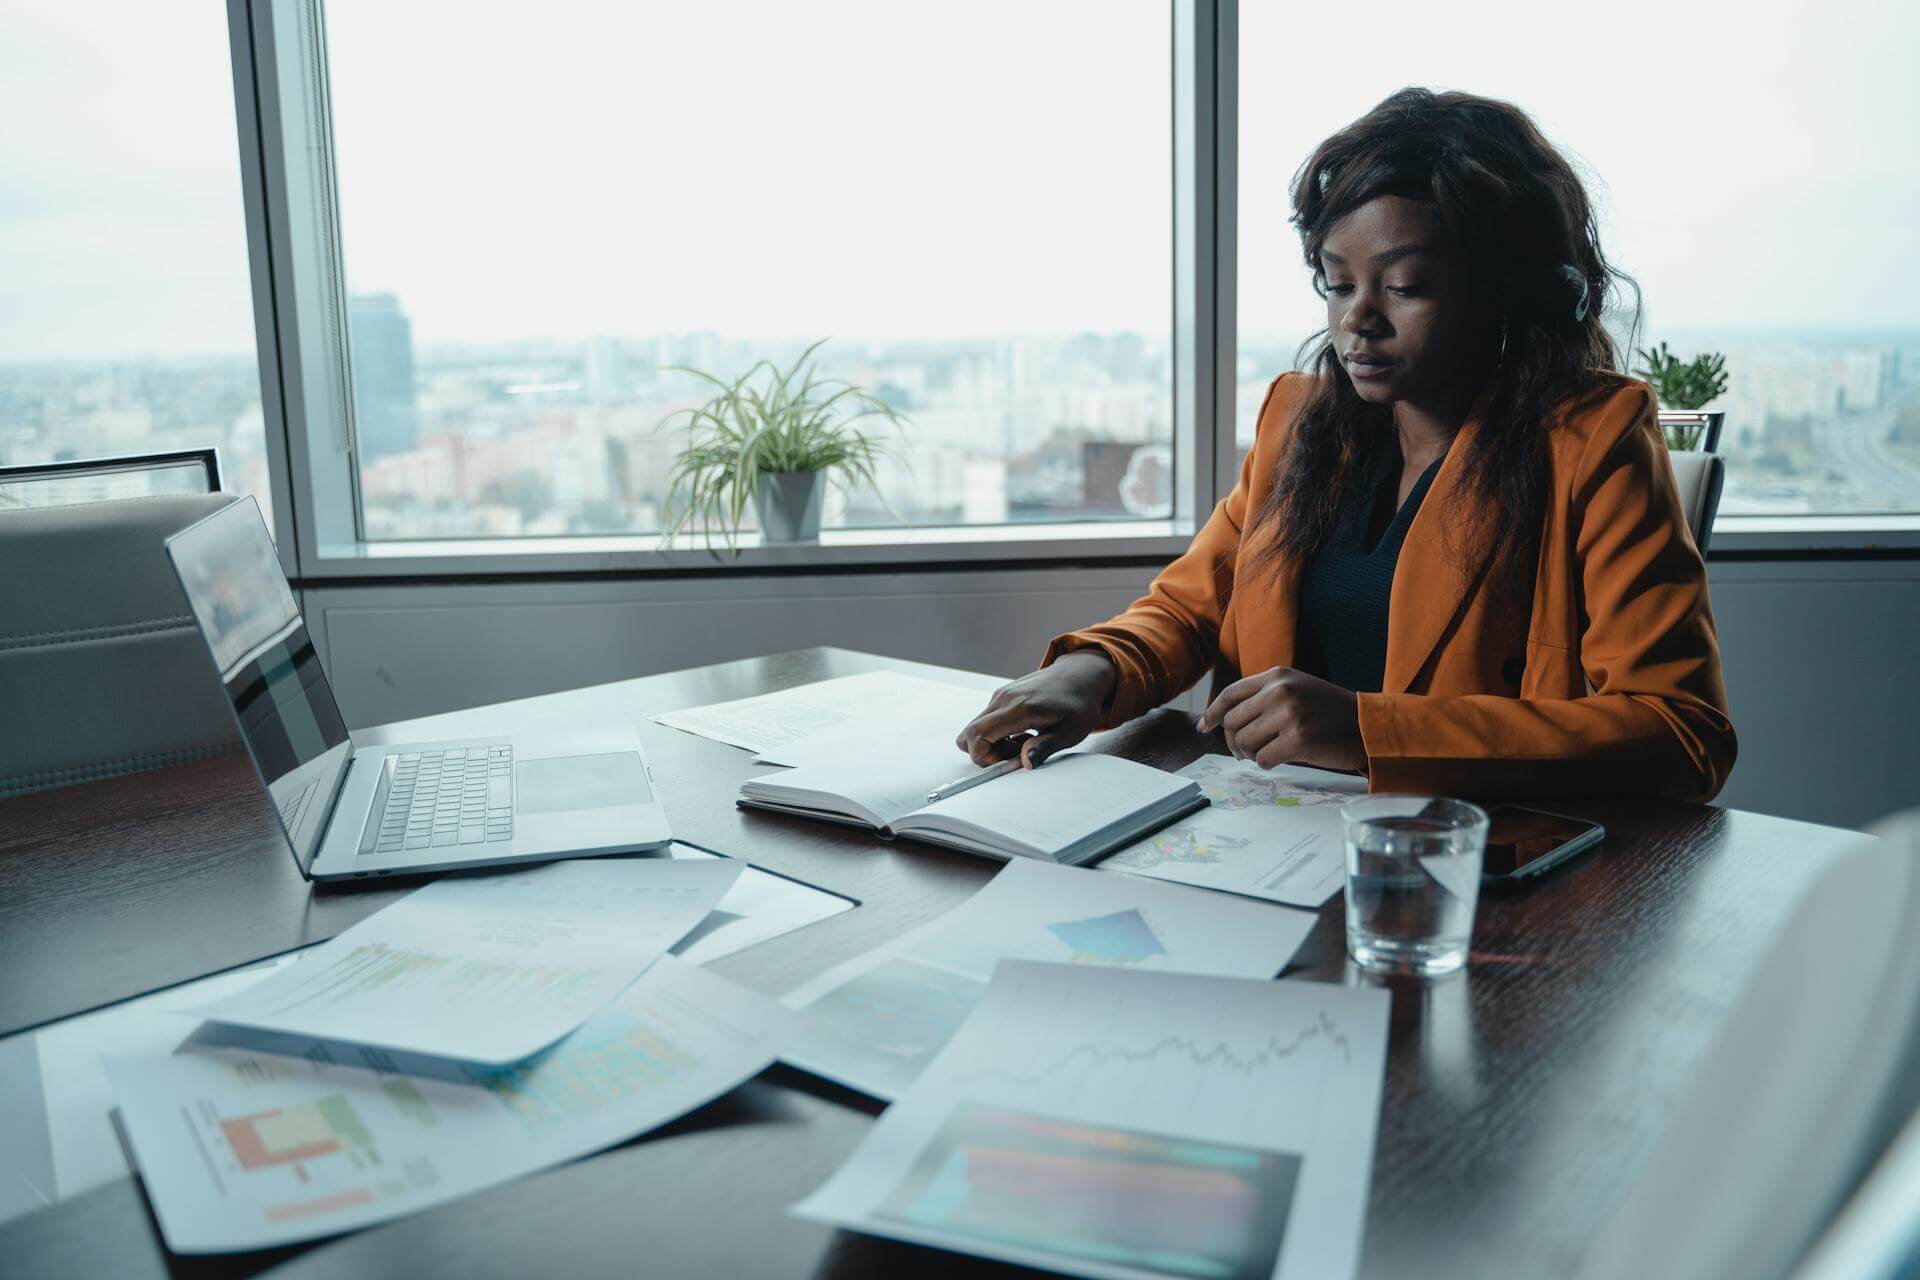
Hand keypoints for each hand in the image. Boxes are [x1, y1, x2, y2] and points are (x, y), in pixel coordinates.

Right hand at [955, 652, 1117, 768]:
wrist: (1081, 675)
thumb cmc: (1078, 703)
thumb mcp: (1070, 732)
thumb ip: (1045, 747)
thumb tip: (1025, 762)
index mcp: (1018, 708)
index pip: (976, 735)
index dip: (984, 758)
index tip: (1009, 762)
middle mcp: (1003, 699)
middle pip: (969, 733)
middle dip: (987, 753)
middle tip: (1017, 754)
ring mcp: (1001, 695)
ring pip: (977, 728)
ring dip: (995, 744)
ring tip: (1025, 742)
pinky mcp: (1003, 696)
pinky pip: (987, 721)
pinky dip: (1000, 734)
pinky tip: (1025, 731)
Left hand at [1196, 666, 1365, 771]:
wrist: (1367, 725)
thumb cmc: (1328, 712)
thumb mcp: (1296, 689)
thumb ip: (1264, 697)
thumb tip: (1222, 721)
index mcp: (1277, 675)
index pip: (1231, 694)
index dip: (1213, 712)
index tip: (1205, 727)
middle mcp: (1280, 691)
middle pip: (1233, 721)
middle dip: (1233, 741)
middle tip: (1242, 752)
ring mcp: (1290, 714)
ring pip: (1245, 742)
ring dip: (1250, 754)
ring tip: (1266, 753)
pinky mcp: (1299, 739)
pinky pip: (1263, 759)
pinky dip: (1267, 764)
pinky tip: (1281, 758)